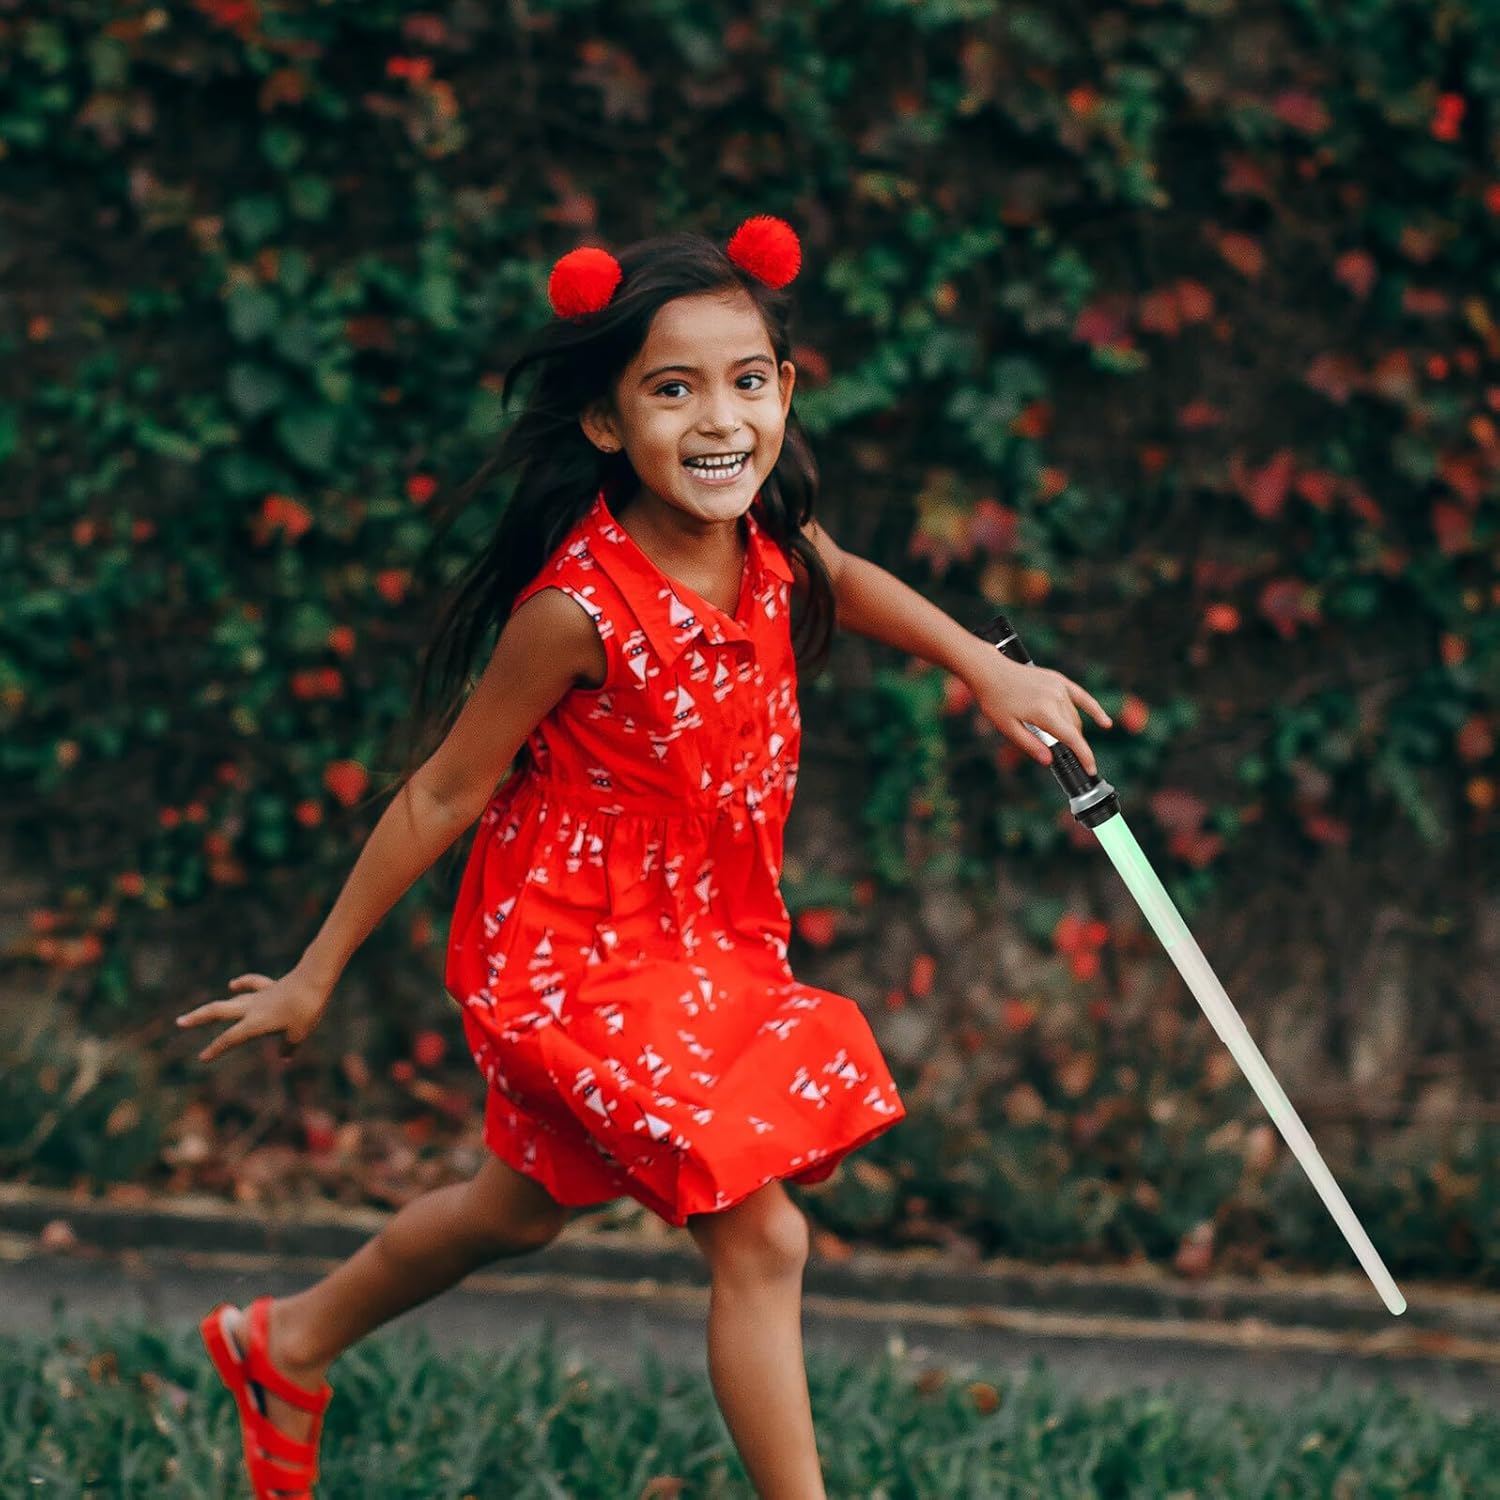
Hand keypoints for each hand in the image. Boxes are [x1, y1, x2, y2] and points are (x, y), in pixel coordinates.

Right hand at [176, 968, 332, 1063]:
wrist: (314, 979)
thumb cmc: (306, 1009)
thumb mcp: (299, 1034)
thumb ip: (288, 1047)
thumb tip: (284, 1057)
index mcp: (254, 1023)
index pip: (229, 1039)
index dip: (215, 1049)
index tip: (202, 1058)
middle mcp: (252, 1008)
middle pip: (217, 1011)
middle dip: (197, 1018)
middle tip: (180, 1022)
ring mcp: (260, 996)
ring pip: (232, 1001)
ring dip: (216, 1006)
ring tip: (200, 1013)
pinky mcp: (271, 987)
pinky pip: (253, 985)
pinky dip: (242, 985)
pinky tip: (234, 985)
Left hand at [970, 653, 1111, 775]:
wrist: (990, 671)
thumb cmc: (995, 700)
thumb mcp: (1008, 728)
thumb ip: (1030, 745)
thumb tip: (1049, 761)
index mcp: (1044, 712)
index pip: (1072, 739)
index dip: (1084, 756)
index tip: (1090, 769)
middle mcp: (1056, 698)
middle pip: (1073, 729)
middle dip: (1069, 744)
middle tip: (1054, 751)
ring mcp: (1059, 687)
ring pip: (1074, 717)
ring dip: (1070, 730)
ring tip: (1050, 733)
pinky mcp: (1059, 680)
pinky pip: (1082, 697)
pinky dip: (1094, 710)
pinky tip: (1105, 723)